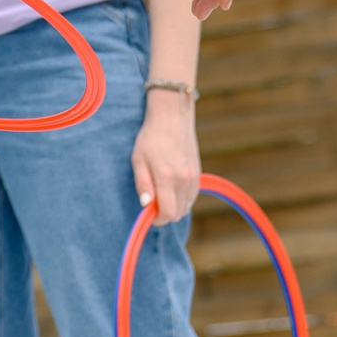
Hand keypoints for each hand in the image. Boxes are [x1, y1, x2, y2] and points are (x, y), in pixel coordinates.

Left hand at [131, 96, 200, 225]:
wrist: (172, 117)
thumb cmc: (150, 137)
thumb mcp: (138, 159)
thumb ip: (142, 184)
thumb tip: (146, 205)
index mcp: (167, 177)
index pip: (168, 214)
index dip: (157, 219)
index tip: (148, 213)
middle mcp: (183, 180)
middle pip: (178, 214)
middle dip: (164, 214)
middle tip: (152, 201)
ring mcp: (193, 177)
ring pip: (186, 207)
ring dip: (173, 206)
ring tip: (161, 190)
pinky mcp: (198, 174)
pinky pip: (191, 197)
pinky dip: (181, 198)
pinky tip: (171, 185)